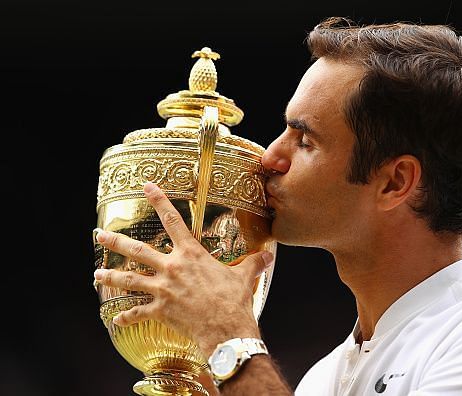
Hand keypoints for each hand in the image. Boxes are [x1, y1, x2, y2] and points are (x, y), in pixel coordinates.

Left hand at [93, 182, 273, 354]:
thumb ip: (253, 263)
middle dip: (115, 242)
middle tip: (100, 235)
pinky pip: (138, 314)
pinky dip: (126, 317)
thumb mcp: (244, 276)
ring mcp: (162, 289)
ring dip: (110, 277)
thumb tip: (269, 256)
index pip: (173, 220)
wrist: (226, 327)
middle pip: (138, 251)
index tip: (146, 187)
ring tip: (96, 275)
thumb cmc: (234, 300)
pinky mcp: (160, 310)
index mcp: (191, 254)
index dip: (159, 201)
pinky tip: (117, 319)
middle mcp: (172, 268)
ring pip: (129, 280)